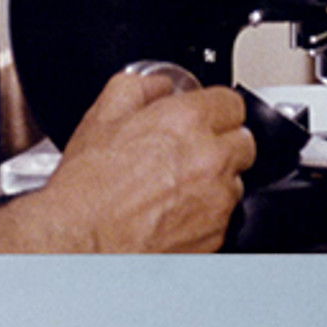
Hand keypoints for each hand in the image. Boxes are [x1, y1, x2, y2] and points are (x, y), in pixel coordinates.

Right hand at [36, 68, 254, 252]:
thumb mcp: (102, 116)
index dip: (214, 109)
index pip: (232, 103)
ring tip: (175, 187)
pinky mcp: (216, 233)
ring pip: (235, 181)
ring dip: (215, 181)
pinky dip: (206, 214)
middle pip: (243, 141)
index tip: (203, 118)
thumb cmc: (89, 187)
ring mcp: (218, 199)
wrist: (83, 240)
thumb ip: (139, 88)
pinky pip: (225, 217)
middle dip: (221, 143)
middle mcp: (211, 159)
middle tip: (189, 153)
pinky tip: (174, 212)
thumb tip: (158, 85)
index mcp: (187, 121)